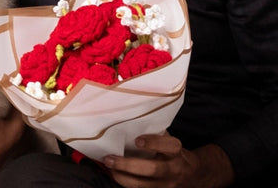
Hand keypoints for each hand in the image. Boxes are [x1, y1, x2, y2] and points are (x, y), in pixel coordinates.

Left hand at [102, 134, 234, 187]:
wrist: (193, 174)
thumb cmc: (173, 152)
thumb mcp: (169, 140)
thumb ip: (155, 133)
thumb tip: (127, 120)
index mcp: (177, 151)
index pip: (169, 146)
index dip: (154, 142)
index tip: (137, 140)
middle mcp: (174, 169)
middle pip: (153, 169)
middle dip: (129, 165)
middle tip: (109, 158)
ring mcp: (169, 185)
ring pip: (146, 185)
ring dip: (124, 178)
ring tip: (109, 168)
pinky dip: (128, 184)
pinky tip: (115, 176)